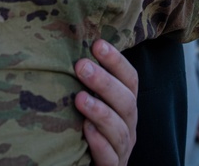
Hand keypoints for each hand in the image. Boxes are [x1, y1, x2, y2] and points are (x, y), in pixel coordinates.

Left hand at [75, 40, 138, 165]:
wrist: (91, 165)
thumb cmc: (89, 128)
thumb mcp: (94, 103)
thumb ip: (89, 82)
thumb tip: (69, 48)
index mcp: (126, 105)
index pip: (130, 79)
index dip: (117, 61)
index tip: (97, 44)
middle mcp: (128, 125)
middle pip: (125, 101)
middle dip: (105, 82)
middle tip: (82, 66)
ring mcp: (122, 148)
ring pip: (119, 130)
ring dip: (100, 112)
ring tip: (79, 98)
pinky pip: (110, 157)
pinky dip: (99, 144)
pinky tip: (86, 131)